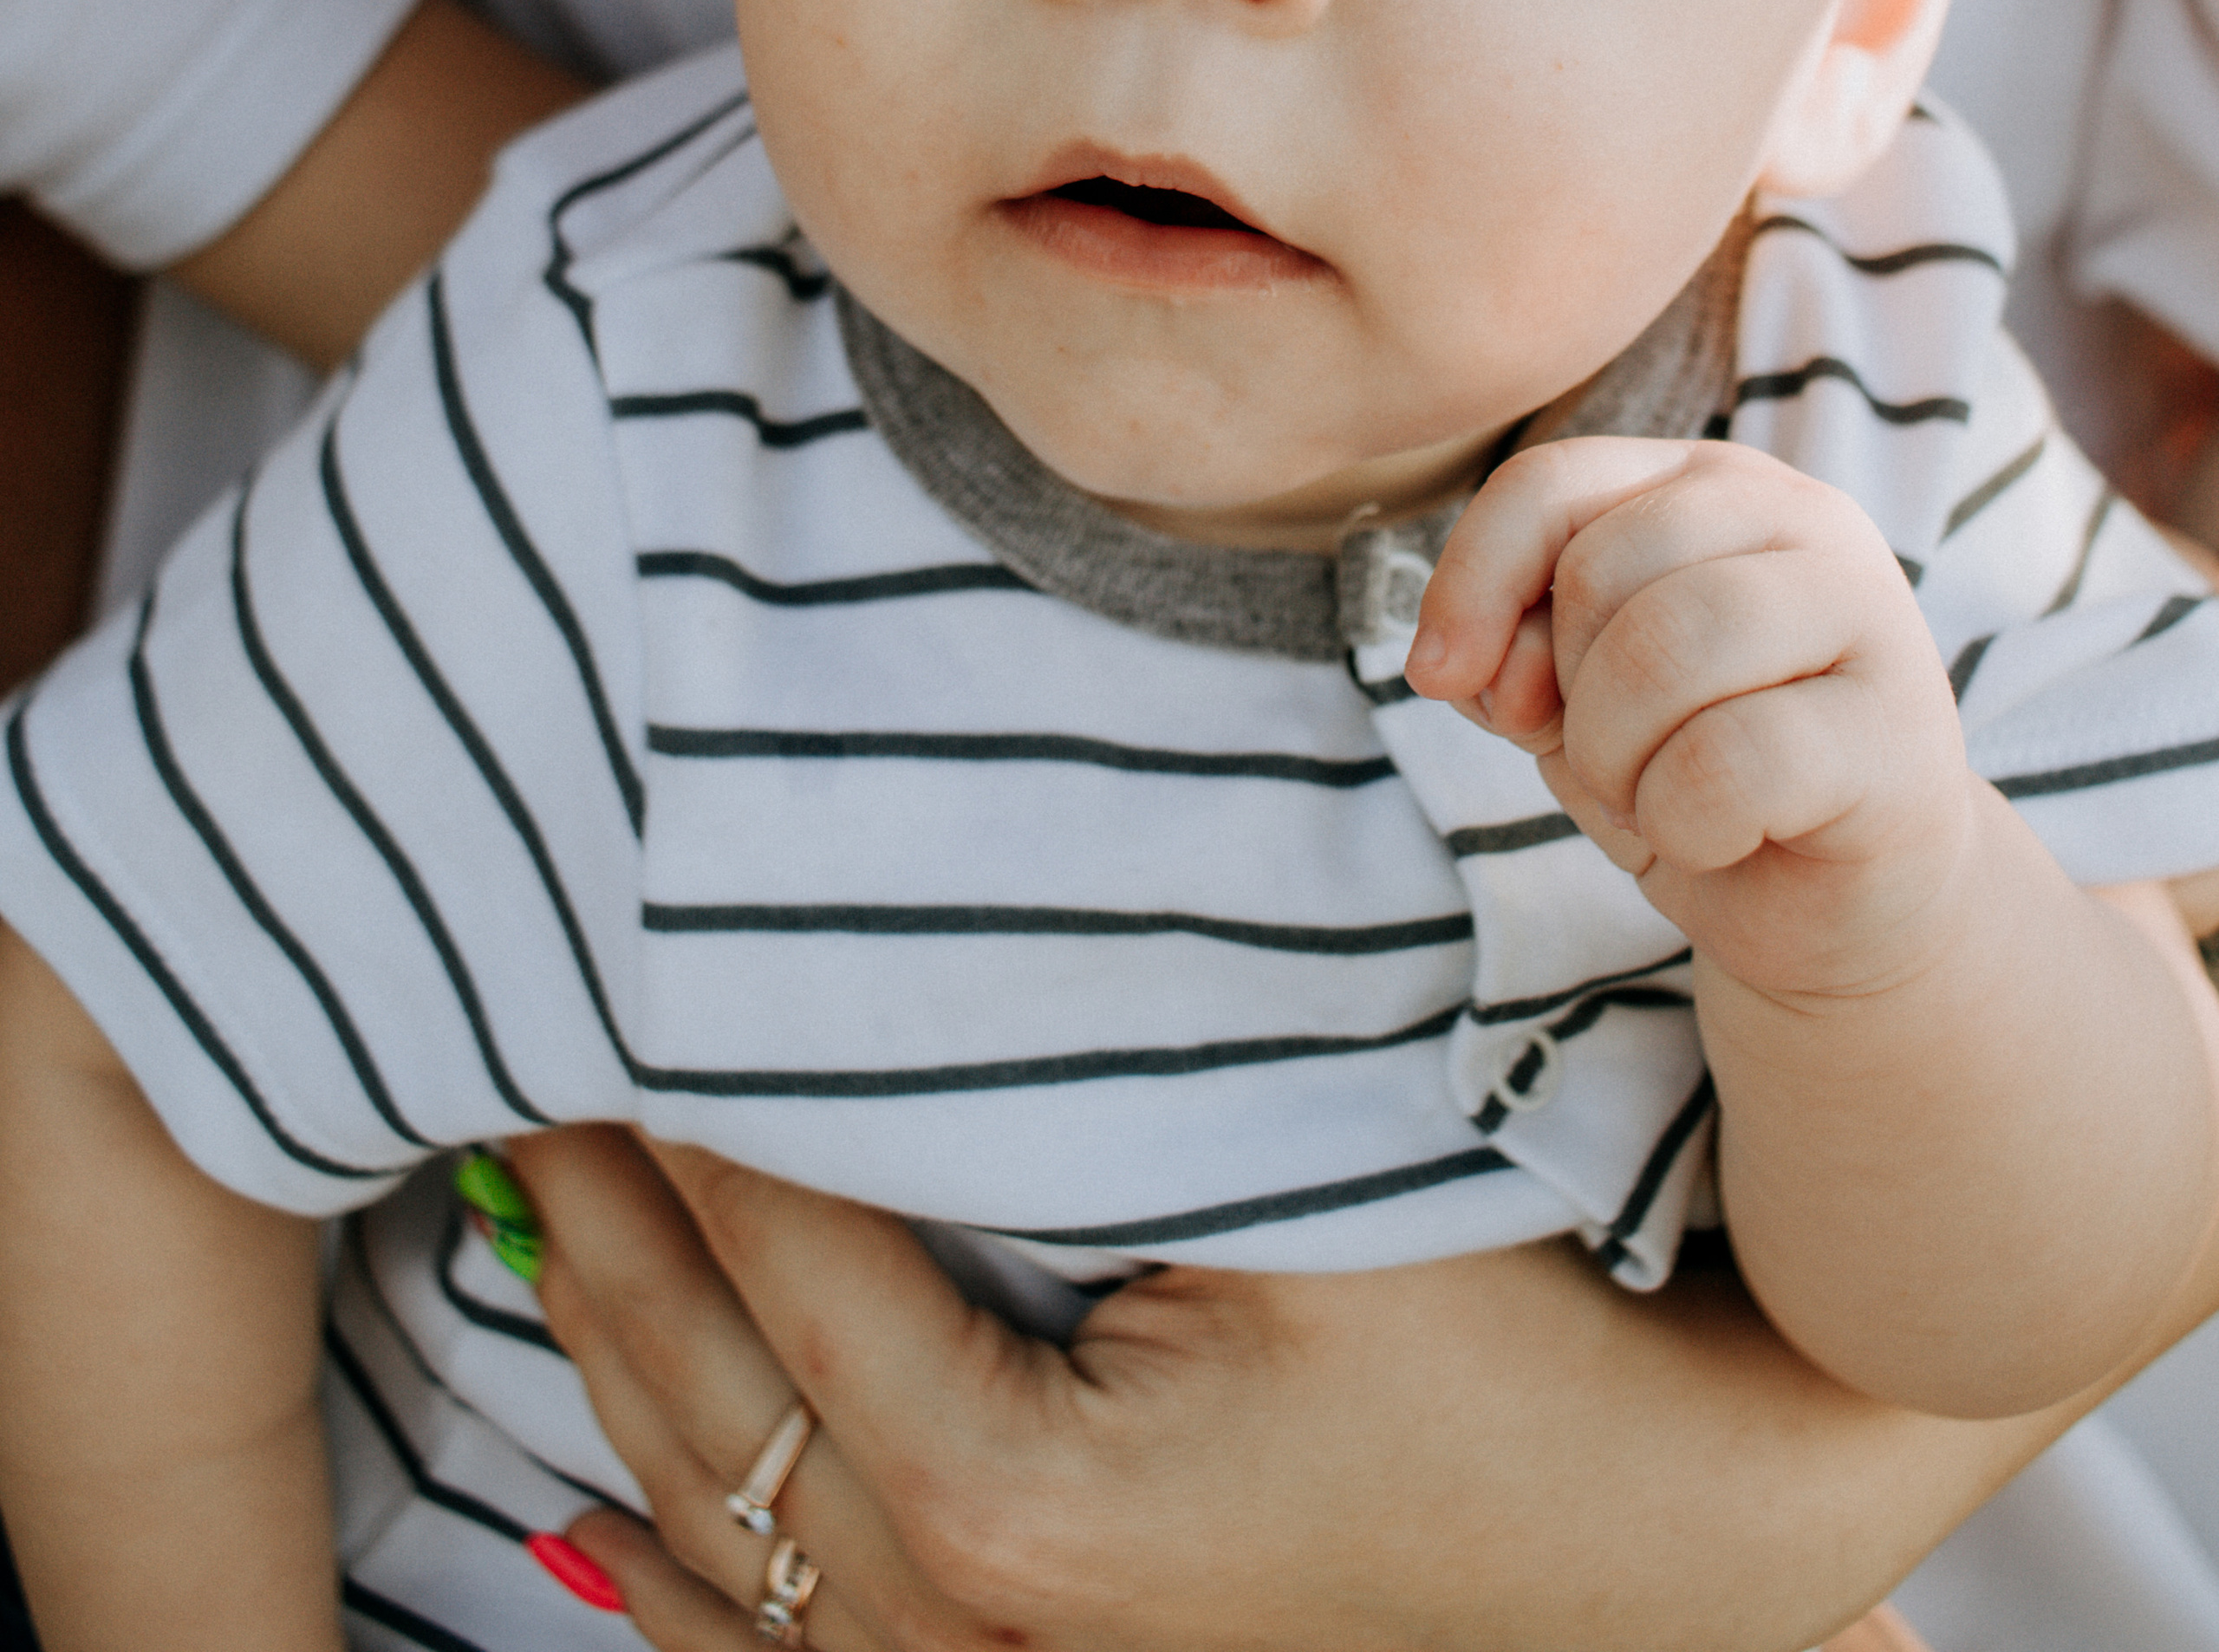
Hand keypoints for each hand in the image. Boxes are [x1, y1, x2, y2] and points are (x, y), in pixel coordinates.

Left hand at [500, 1128, 2060, 1651]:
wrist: (1676, 1530)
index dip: (681, 1113)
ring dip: (613, 1372)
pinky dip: (686, 1557)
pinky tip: (606, 1496)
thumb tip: (927, 929)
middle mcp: (985, 1626)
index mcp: (1019, 1497)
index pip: (777, 1261)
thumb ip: (1095, 1091)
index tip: (607, 983)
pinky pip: (800, 1649)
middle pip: (710, 1408)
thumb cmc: (1505, 1339)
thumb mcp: (1305, 1196)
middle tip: (514, 1073)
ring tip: (532, 1218)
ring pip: (728, 1538)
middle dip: (596, 1229)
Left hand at [1406, 436, 1973, 998]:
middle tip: (1616, 763)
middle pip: (1599, 568)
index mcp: (1711, 483)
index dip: (1470, 580)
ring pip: (1665, 650)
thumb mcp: (1574, 697)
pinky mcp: (1900, 732)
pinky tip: (1723, 837)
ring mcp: (1868, 613)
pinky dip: (1685, 825)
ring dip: (1619, 760)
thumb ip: (1511, 650)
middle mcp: (1801, 516)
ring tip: (1660, 797)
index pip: (1550, 483)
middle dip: (1566, 695)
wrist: (1837, 908)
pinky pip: (1731, 763)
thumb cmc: (1697, 775)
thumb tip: (1461, 662)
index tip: (1438, 676)